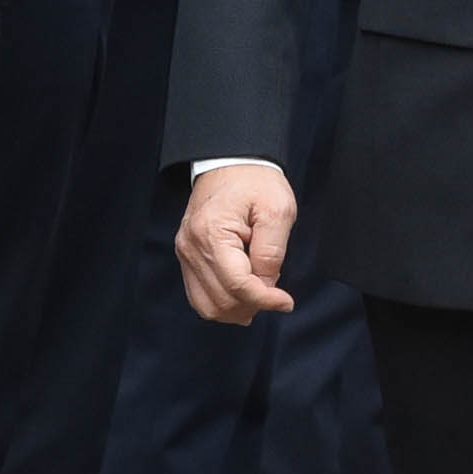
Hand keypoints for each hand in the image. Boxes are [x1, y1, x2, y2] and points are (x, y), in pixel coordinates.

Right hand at [178, 162, 301, 322]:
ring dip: (237, 310)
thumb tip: (266, 286)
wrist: (230, 163)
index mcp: (212, 233)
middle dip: (253, 305)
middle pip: (221, 301)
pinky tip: (244, 295)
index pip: (237, 285)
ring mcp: (186, 254)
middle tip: (277, 296)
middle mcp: (191, 247)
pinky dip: (224, 303)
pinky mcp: (188, 257)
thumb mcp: (278, 210)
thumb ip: (272, 252)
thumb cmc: (255, 181)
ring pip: (208, 306)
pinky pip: (201, 296)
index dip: (265, 300)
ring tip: (261, 296)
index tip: (286, 301)